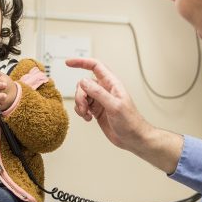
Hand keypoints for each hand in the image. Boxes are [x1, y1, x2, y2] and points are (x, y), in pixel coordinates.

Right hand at [65, 57, 183, 173]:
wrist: (133, 138)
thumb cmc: (130, 122)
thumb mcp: (114, 106)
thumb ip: (98, 93)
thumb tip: (83, 81)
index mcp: (112, 84)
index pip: (95, 66)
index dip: (81, 62)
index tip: (69, 63)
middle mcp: (105, 90)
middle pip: (84, 83)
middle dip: (79, 95)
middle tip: (84, 107)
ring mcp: (100, 100)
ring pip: (82, 95)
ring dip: (80, 105)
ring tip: (86, 115)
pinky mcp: (96, 110)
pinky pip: (82, 105)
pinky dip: (81, 111)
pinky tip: (88, 118)